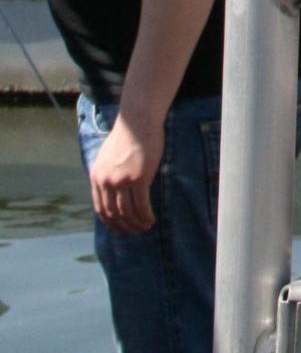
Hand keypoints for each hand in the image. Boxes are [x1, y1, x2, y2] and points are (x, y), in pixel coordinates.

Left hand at [89, 109, 161, 237]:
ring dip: (137, 224)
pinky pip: (141, 205)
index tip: (120, 230)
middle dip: (124, 227)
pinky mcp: (139, 178)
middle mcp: (106, 181)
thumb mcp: (108, 156)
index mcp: (97, 177)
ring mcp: (122, 181)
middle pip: (113, 214)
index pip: (100, 209)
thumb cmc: (127, 135)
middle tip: (134, 232)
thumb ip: (107, 174)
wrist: (138, 120)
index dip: (111, 223)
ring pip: (128, 212)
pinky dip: (146, 216)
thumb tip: (112, 193)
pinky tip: (151, 219)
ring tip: (145, 227)